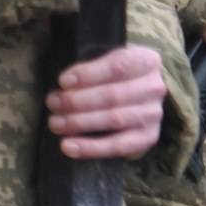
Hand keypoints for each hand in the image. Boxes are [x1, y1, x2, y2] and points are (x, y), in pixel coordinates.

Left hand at [45, 44, 164, 159]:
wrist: (142, 94)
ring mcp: (153, 114)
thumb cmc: (116, 73)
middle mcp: (153, 87)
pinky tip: (68, 146)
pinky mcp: (148, 138)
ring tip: (55, 123)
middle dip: (77, 101)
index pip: (117, 66)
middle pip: (113, 95)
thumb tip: (57, 66)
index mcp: (146, 60)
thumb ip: (89, 60)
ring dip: (80, 123)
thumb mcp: (109, 57)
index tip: (63, 81)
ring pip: (114, 120)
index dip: (88, 74)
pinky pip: (118, 146)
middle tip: (52, 103)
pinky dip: (90, 148)